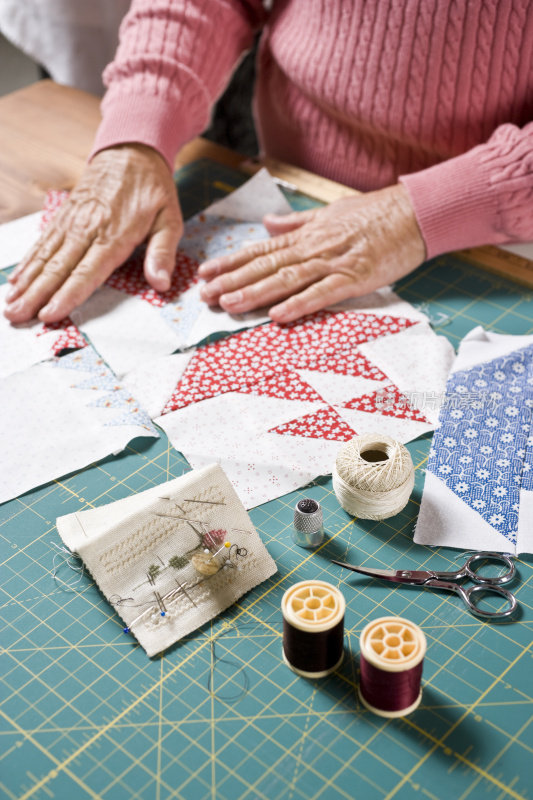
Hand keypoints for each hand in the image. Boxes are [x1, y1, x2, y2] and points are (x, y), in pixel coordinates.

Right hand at [4, 144, 182, 323]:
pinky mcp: (63, 217)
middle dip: (36, 295)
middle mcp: (87, 230)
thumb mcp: (170, 219)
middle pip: (57, 268)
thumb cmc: (152, 189)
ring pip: (44, 258)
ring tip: (10, 305)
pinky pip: (42, 244)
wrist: (130, 150)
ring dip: (26, 283)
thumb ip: (163, 253)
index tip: (51, 314)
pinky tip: (16, 281)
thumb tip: (162, 283)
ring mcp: (71, 223)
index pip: (87, 272)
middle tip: (17, 316)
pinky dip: (28, 263)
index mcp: (114, 235)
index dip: (67, 294)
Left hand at [198, 183, 425, 322]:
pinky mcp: (354, 278)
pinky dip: (299, 304)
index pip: (261, 250)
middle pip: (266, 266)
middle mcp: (313, 248)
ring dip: (256, 293)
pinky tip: (277, 315)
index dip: (232, 262)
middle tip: (205, 295)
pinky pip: (321, 294)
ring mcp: (333, 263)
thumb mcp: (329, 212)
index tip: (206, 272)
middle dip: (233, 281)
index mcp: (306, 235)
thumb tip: (268, 224)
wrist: (414, 213)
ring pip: (286, 279)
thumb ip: (296, 221)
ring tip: (229, 304)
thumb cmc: (375, 214)